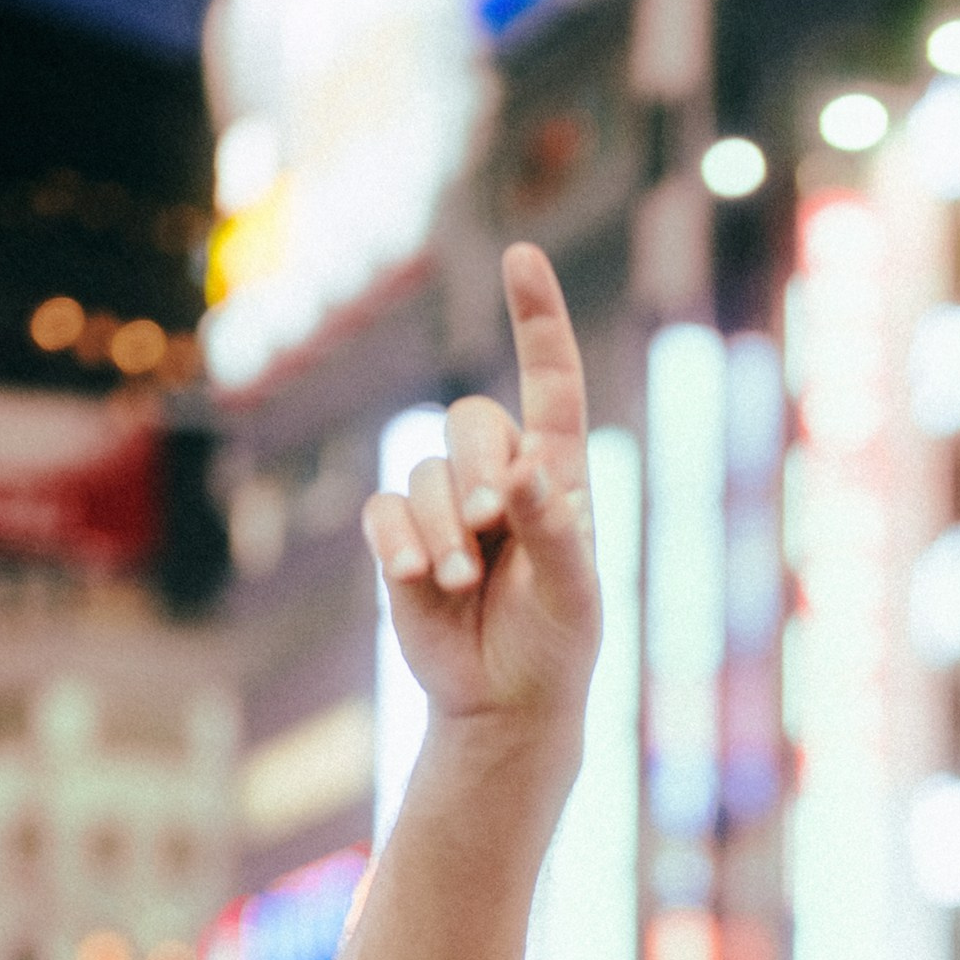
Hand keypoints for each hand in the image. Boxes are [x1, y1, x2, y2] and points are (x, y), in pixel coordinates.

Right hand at [360, 243, 601, 751]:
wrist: (506, 703)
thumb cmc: (556, 644)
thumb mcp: (574, 593)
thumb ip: (555, 531)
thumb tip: (526, 468)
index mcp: (556, 477)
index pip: (551, 384)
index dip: (537, 320)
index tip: (521, 256)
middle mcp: (500, 477)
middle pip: (470, 421)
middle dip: (477, 468)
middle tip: (493, 524)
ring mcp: (447, 507)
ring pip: (424, 474)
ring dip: (443, 529)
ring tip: (460, 584)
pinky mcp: (403, 540)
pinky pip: (384, 512)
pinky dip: (398, 541)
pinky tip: (416, 578)